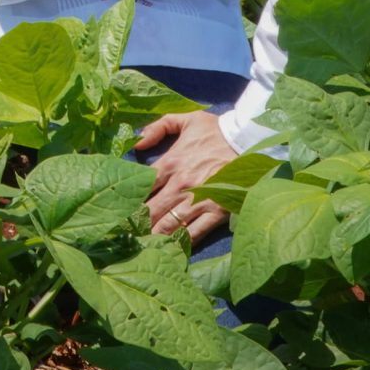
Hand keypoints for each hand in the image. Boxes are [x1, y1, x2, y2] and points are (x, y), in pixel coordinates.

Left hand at [134, 108, 236, 243]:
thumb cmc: (215, 131)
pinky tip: (170, 250)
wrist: (249, 141)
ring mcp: (198, 201)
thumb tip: (137, 142)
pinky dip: (181, 242)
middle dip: (137, 224)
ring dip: (154, 236)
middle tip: (125, 235)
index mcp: (170, 163)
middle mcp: (180, 185)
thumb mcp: (185, 120)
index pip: (142, 187)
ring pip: (169, 225)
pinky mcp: (216, 212)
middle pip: (151, 210)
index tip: (120, 210)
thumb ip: (158, 127)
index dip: (129, 200)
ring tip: (141, 247)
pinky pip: (195, 232)